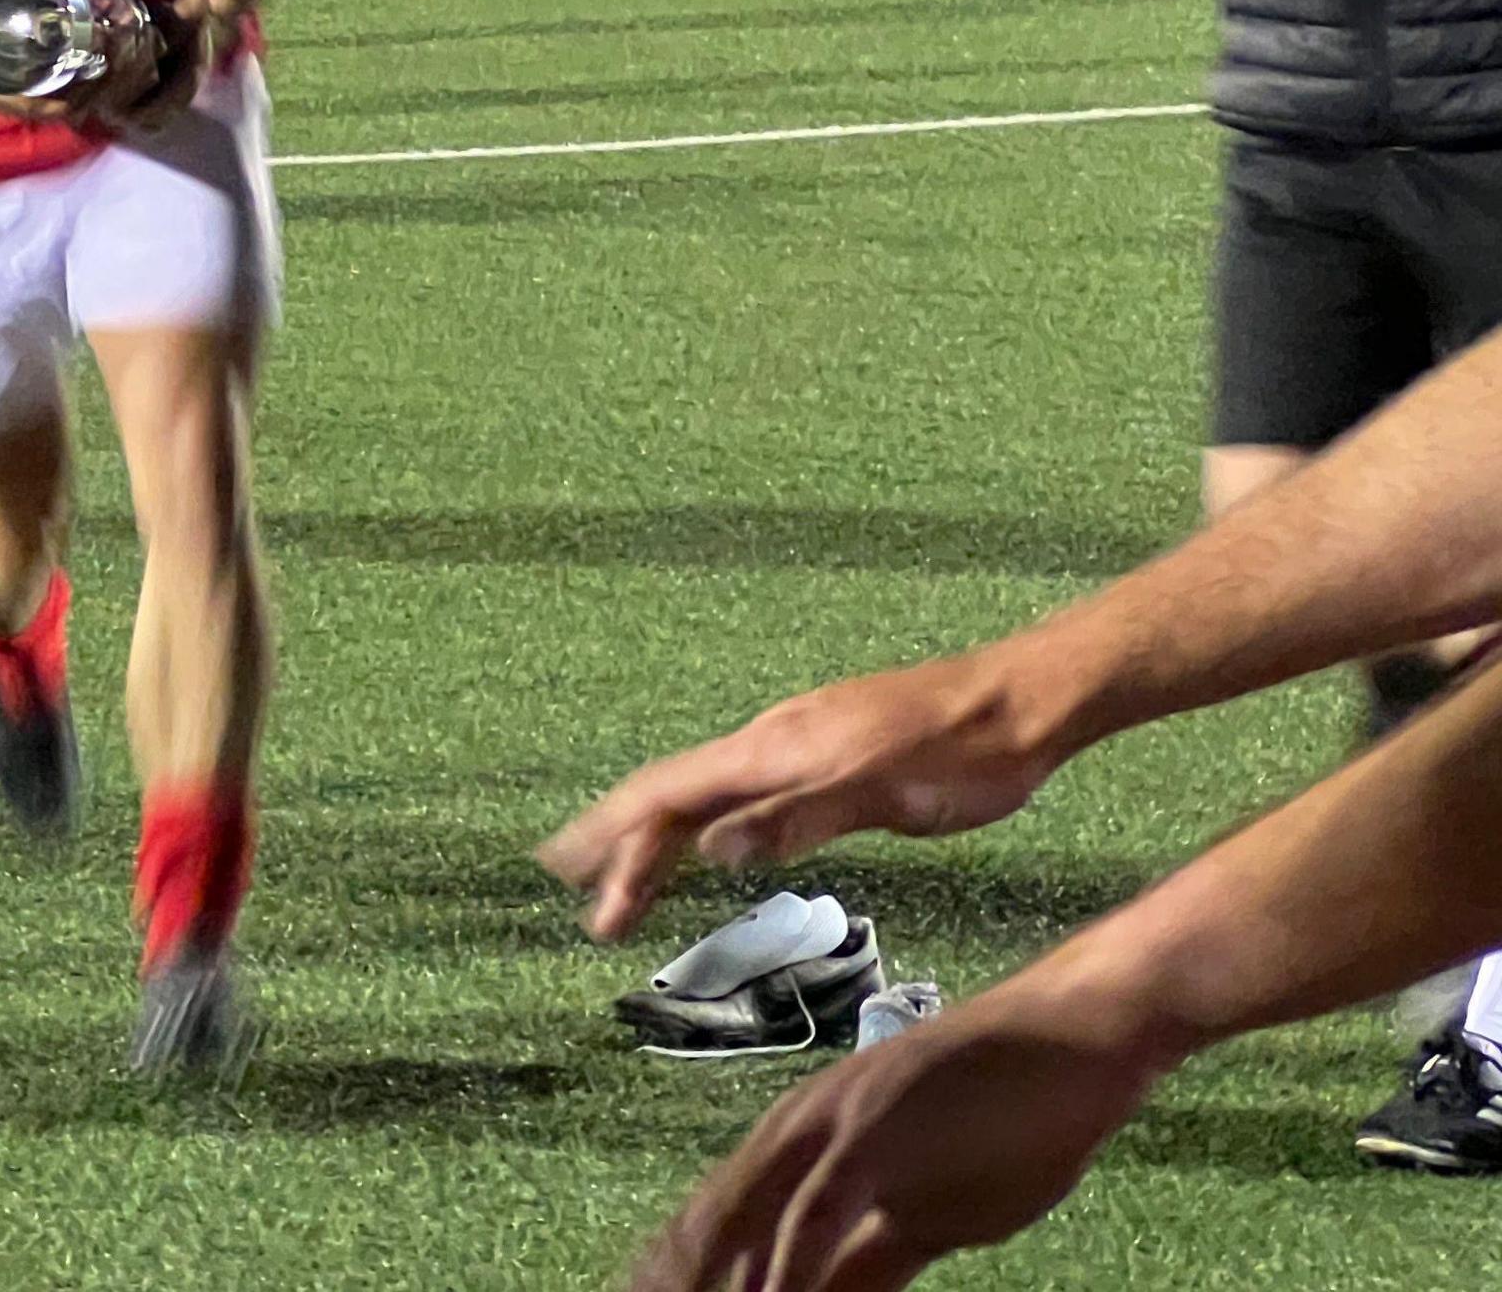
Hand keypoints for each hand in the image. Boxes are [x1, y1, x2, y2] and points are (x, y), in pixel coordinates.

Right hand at [539, 655, 1062, 941]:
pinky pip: (740, 793)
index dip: (615, 840)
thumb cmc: (963, 755)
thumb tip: (709, 851)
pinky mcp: (826, 754)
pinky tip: (708, 846)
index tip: (575, 884)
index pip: (667, 795)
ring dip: (658, 841)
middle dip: (618, 845)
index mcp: (772, 750)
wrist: (1024, 703)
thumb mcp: (882, 796)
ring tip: (625, 884)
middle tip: (578, 895)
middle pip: (671, 794)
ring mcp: (796, 745)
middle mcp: (769, 742)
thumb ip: (794, 820)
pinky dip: (705, 827)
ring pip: (705, 796)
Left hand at [629, 983, 1179, 1291]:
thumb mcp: (925, 1223)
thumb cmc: (1005, 1127)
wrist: (1074, 1042)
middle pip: (707, 1230)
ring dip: (717, 1284)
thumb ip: (867, 1266)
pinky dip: (788, 1270)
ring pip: (742, 1221)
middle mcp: (793, 1136)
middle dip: (678, 1281)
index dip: (677, 1278)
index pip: (714, 1233)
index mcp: (796, 1154)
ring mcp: (828, 1126)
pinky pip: (817, 1212)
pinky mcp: (872, 1128)